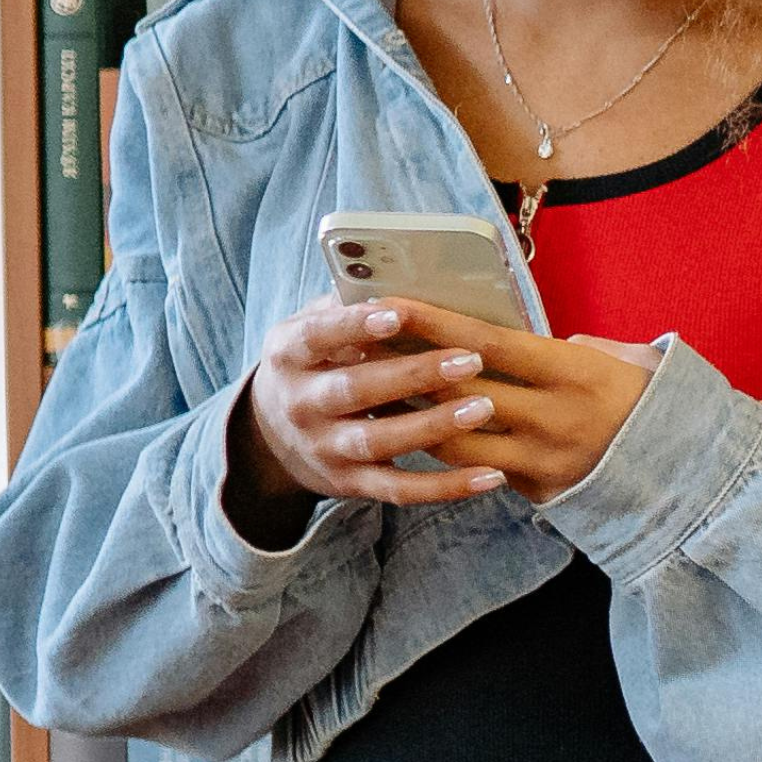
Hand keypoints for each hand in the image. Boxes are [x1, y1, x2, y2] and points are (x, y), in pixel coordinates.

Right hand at [228, 300, 512, 532]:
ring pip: (379, 442)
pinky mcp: (350, 484)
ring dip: (433, 427)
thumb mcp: (312, 329)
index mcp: (289, 354)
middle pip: (355, 390)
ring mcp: (325, 448)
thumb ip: (348, 305)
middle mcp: (301, 404)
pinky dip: (445, 487)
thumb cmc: (315, 362)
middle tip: (469, 358)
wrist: (271, 437)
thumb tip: (400, 271)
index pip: (319, 335)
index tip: (397, 313)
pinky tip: (489, 475)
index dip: (354, 325)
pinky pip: (400, 490)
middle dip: (412, 375)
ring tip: (483, 408)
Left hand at [384, 305, 659, 503]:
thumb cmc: (648, 399)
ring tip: (375, 391)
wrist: (685, 471)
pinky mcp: (535, 493)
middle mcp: (554, 419)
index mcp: (575, 374)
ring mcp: (542, 462)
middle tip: (360, 345)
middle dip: (406, 367)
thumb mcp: (618, 358)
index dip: (436, 324)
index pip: (488, 343)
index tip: (392, 304)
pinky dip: (443, 450)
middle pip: (460, 392)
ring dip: (411, 416)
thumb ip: (562, 346)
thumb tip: (505, 337)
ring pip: (454, 441)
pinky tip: (413, 431)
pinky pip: (476, 470)